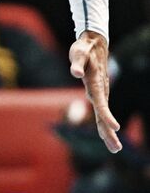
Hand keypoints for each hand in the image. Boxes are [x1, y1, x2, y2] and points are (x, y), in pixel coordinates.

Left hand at [69, 31, 120, 152]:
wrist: (94, 43)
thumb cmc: (84, 48)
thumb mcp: (79, 53)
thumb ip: (77, 64)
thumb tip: (76, 73)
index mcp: (96, 83)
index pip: (101, 102)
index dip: (107, 115)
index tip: (115, 127)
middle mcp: (100, 90)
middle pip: (104, 113)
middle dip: (109, 132)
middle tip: (116, 149)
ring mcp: (101, 92)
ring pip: (104, 114)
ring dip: (109, 131)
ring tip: (115, 148)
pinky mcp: (99, 92)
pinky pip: (102, 110)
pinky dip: (105, 123)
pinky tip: (107, 133)